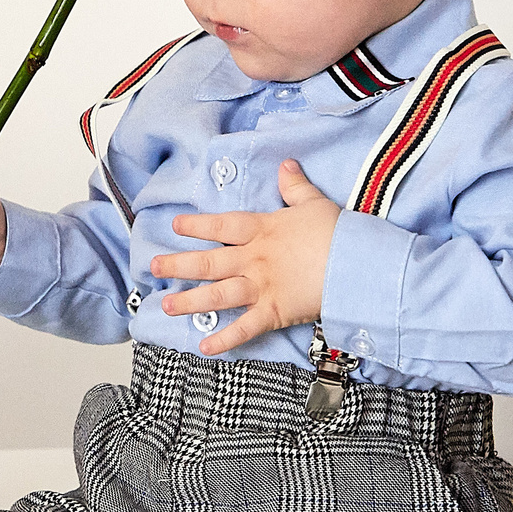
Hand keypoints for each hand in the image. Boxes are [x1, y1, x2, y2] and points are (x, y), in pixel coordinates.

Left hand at [150, 160, 339, 354]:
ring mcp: (261, 287)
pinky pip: (244, 328)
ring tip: (166, 305)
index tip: (176, 226)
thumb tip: (286, 165)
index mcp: (262, 230)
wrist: (358, 263)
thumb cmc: (338, 232)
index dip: (196, 226)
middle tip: (154, 267)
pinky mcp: (274, 312)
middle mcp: (254, 259)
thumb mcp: (314, 203)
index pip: (221, 226)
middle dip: (178, 265)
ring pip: (217, 295)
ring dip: (189, 301)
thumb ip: (295, 186)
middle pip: (208, 262)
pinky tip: (204, 346)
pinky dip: (224, 339)